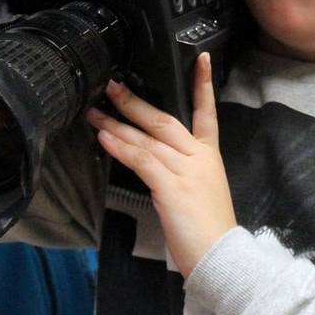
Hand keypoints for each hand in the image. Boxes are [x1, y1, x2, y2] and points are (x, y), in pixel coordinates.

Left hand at [85, 53, 236, 275]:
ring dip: (117, 124)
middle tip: (112, 85)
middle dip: (135, 101)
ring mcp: (185, 169)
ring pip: (147, 138)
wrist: (220, 255)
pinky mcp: (171, 186)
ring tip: (94, 113)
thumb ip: (180, 171)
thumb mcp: (200, 191)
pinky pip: (141, 160)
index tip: (201, 59)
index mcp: (209, 156)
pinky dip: (120, 147)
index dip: (204, 84)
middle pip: (164, 120)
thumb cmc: (209, 230)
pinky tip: (104, 139)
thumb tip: (151, 160)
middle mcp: (198, 156)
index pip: (208, 112)